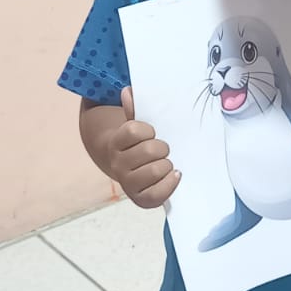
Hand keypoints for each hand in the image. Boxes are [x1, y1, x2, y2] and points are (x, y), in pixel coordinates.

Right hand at [107, 88, 179, 207]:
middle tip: (163, 150)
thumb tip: (128, 91)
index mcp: (116, 143)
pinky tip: (174, 175)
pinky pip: (158, 194)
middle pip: (149, 150)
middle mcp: (117, 164)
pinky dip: (170, 183)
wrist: (131, 171)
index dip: (148, 130)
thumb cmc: (139, 145)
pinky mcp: (140, 199)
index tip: (152, 133)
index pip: (133, 130)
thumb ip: (134, 110)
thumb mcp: (137, 127)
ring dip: (167, 166)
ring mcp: (128, 183)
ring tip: (167, 164)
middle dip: (163, 148)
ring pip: (156, 170)